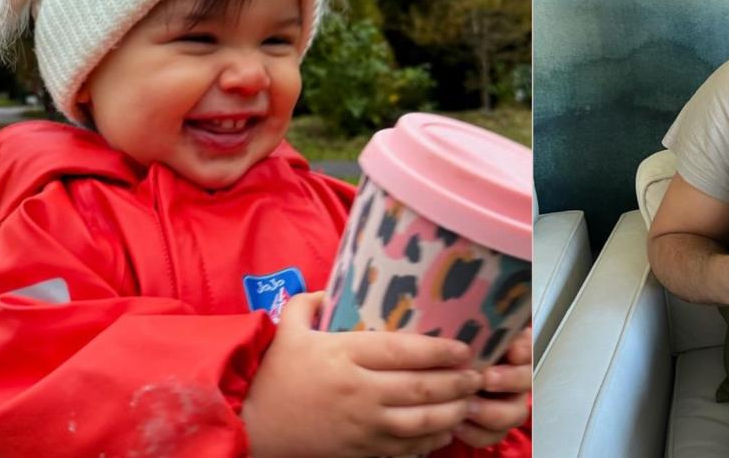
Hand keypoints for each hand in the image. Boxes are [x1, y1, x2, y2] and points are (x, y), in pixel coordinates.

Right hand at [242, 292, 481, 457]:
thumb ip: (308, 303)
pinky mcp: (360, 450)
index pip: (403, 351)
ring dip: (451, 412)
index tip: (464, 348)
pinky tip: (446, 429)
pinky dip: (430, 440)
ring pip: (420, 421)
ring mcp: (361, 425)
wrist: (251, 425)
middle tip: (477, 375)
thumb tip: (326, 287)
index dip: (440, 350)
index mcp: (344, 356)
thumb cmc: (273, 375)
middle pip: (421, 388)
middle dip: (457, 382)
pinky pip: (405, 448)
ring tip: (469, 401)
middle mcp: (358, 391)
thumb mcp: (287, 330)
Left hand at [452, 328, 531, 447]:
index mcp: (509, 347)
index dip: (525, 349)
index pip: (528, 344)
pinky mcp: (493, 428)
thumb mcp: (453, 334)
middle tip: (487, 378)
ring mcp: (507, 403)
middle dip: (510, 380)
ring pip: (515, 412)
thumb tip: (468, 319)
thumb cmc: (444, 352)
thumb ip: (467, 329)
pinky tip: (457, 425)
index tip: (513, 350)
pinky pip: (493, 435)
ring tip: (468, 407)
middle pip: (526, 379)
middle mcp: (514, 375)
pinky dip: (476, 433)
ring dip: (493, 411)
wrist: (429, 380)